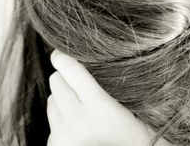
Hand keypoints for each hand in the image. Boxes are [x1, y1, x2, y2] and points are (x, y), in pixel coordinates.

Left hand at [47, 49, 172, 145]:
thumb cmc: (138, 135)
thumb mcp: (135, 106)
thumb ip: (111, 82)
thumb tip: (86, 56)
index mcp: (99, 106)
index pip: (69, 68)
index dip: (63, 57)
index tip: (61, 53)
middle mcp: (77, 120)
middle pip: (55, 81)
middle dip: (66, 79)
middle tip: (81, 86)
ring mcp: (63, 135)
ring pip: (51, 100)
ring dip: (62, 99)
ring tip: (82, 109)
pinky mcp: (55, 145)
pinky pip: (51, 121)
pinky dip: (61, 119)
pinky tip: (79, 126)